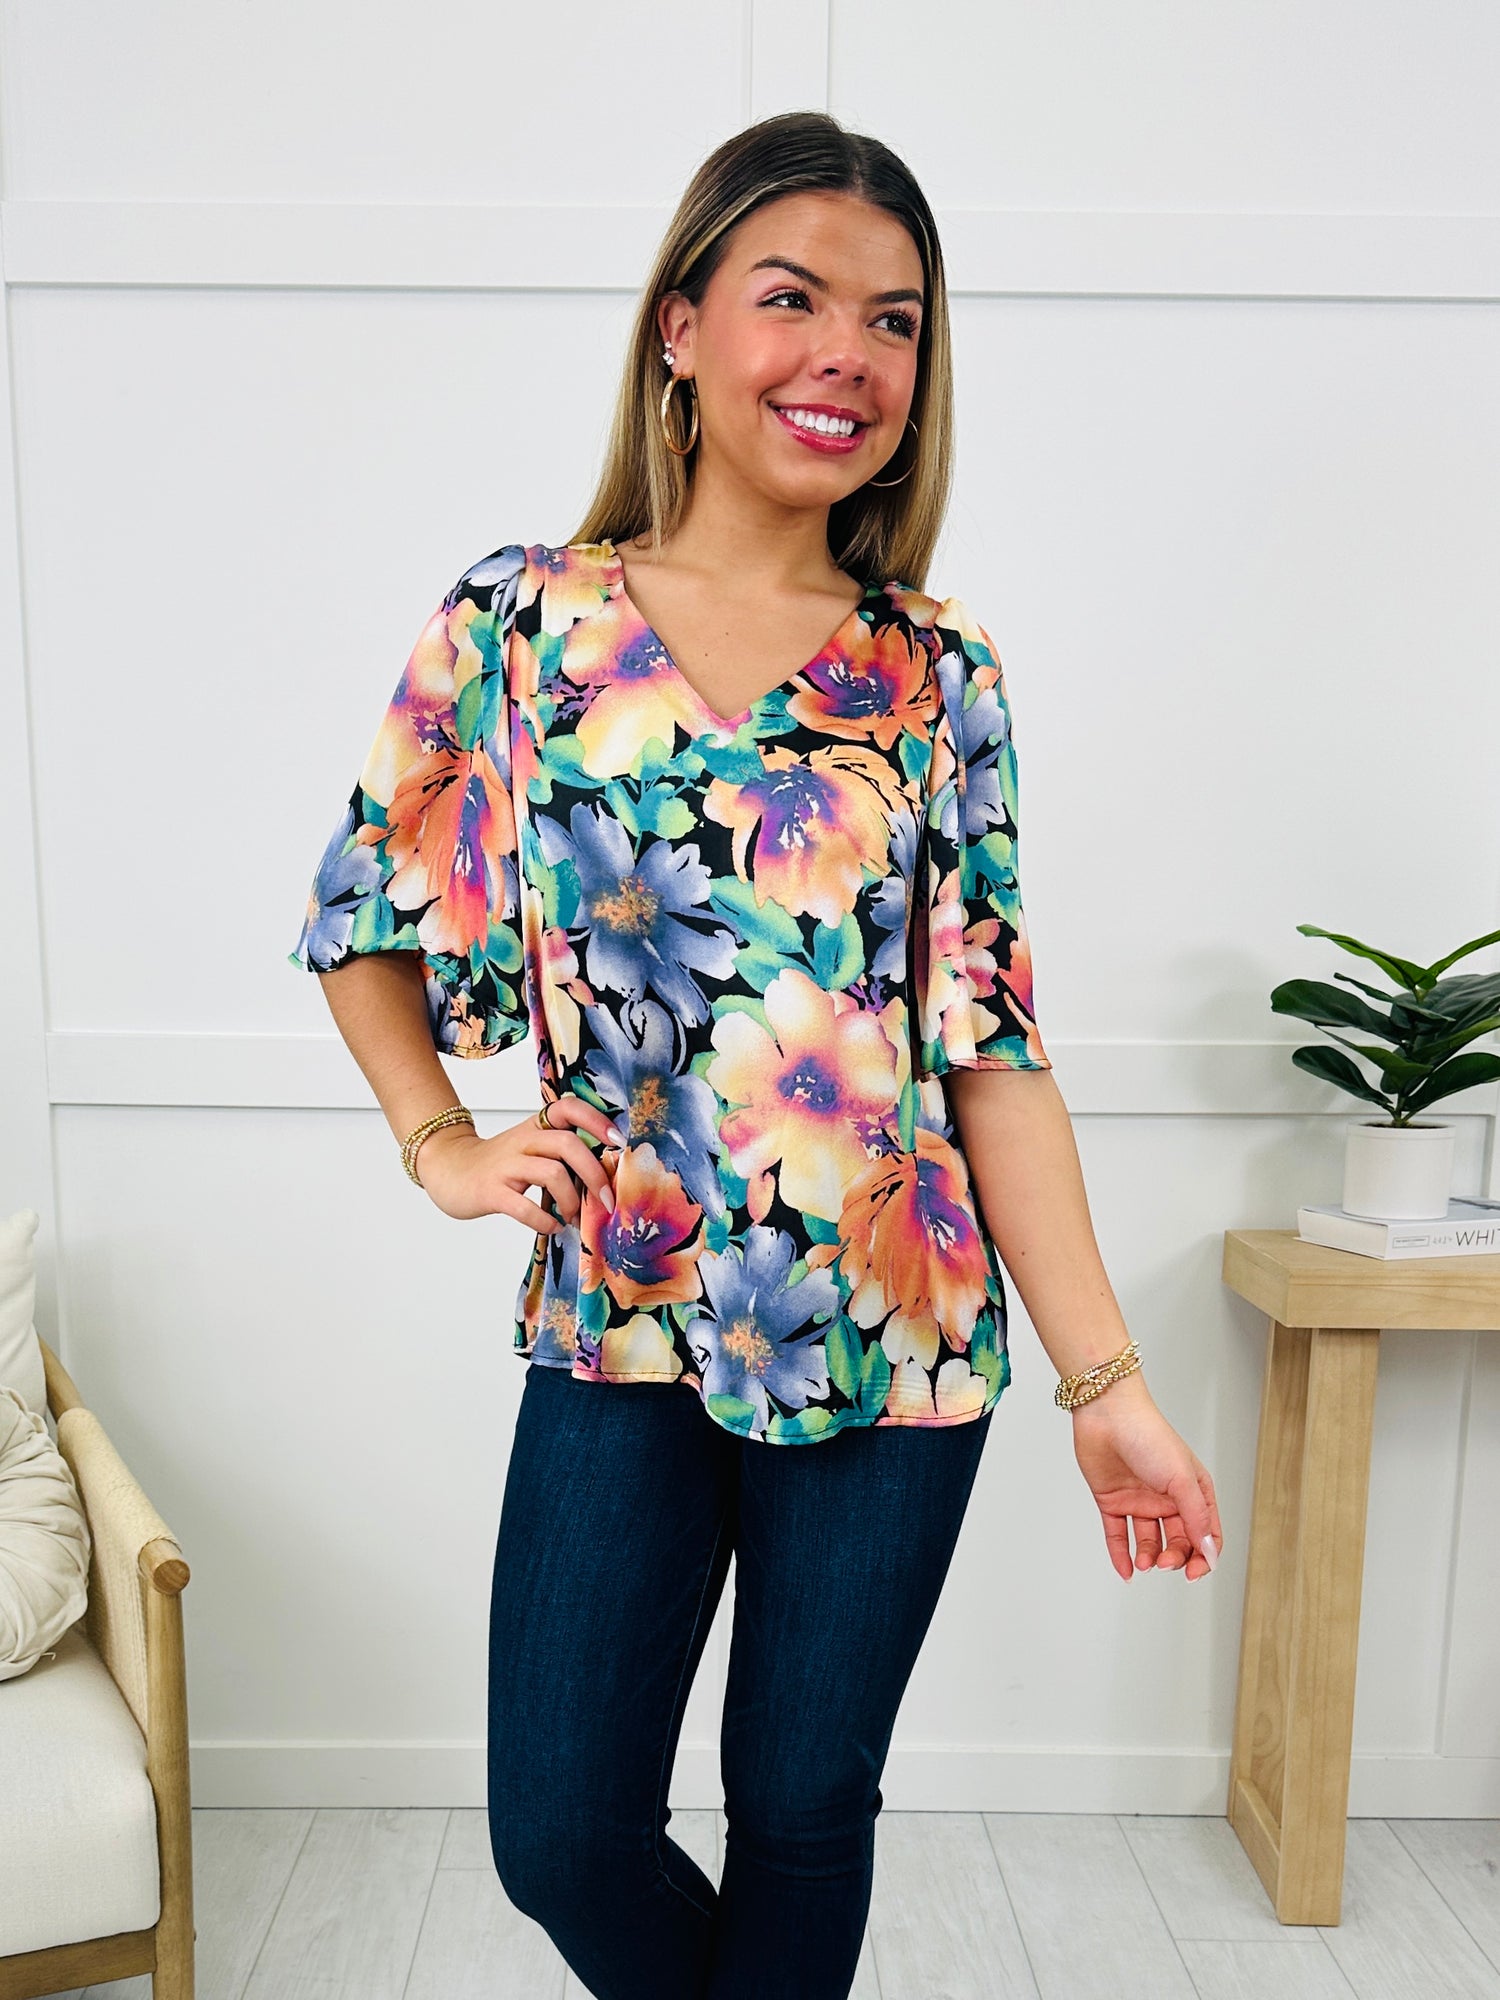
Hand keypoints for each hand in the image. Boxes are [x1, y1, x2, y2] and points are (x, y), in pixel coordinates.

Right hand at [414, 1092, 621, 1232]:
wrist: (447, 1169)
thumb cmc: (497, 1164)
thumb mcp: (530, 1147)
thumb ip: (561, 1154)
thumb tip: (604, 1178)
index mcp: (535, 1127)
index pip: (568, 1108)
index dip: (595, 1120)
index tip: (618, 1141)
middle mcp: (522, 1141)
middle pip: (567, 1144)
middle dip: (594, 1174)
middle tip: (605, 1201)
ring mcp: (505, 1166)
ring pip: (552, 1173)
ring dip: (572, 1201)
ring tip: (573, 1216)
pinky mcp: (491, 1191)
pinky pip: (525, 1207)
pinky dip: (545, 1221)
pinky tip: (552, 1227)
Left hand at [1068, 1374, 1223, 1581]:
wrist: (1106, 1415)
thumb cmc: (1149, 1436)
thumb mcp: (1182, 1479)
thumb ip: (1196, 1517)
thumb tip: (1210, 1552)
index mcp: (1193, 1490)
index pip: (1206, 1533)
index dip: (1205, 1556)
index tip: (1195, 1572)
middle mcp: (1167, 1497)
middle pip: (1178, 1541)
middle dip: (1175, 1557)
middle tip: (1165, 1563)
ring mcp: (1139, 1500)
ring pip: (1149, 1541)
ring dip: (1150, 1557)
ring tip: (1145, 1563)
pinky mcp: (1112, 1501)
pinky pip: (1118, 1535)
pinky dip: (1121, 1556)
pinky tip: (1126, 1572)